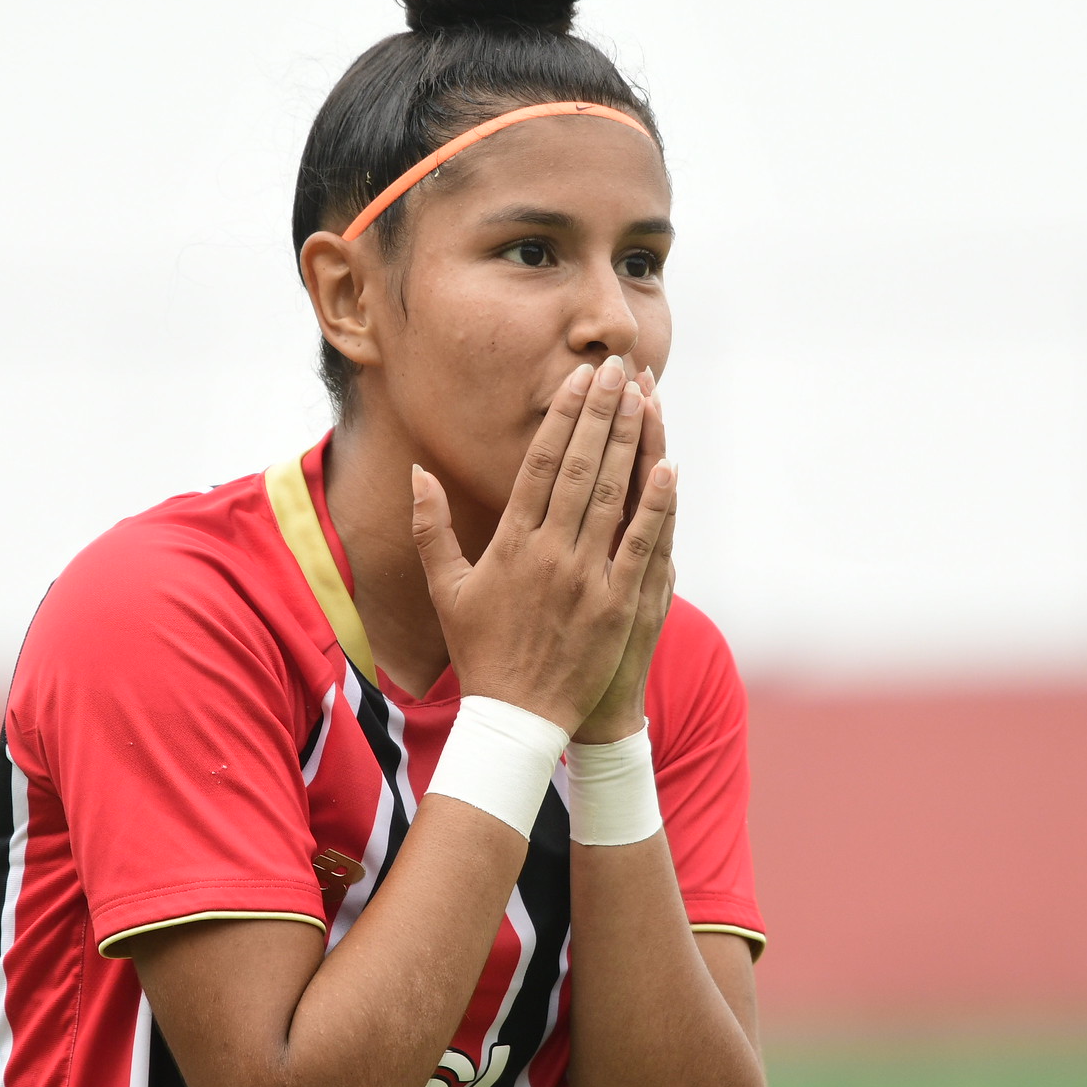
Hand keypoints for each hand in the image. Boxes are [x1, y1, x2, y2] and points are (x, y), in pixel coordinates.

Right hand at [410, 355, 675, 735]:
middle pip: (579, 467)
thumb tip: (418, 472)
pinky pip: (640, 545)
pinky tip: (668, 467)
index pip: (539, 464)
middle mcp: (548, 552)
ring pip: (611, 495)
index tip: (578, 380)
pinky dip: (655, 505)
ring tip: (644, 397)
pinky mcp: (617, 604)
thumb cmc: (480, 650)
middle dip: (600, 413)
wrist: (516, 717)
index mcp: (509, 543)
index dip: (561, 417)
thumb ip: (431, 527)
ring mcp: (586, 578)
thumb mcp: (445, 588)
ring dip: (628, 442)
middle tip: (618, 369)